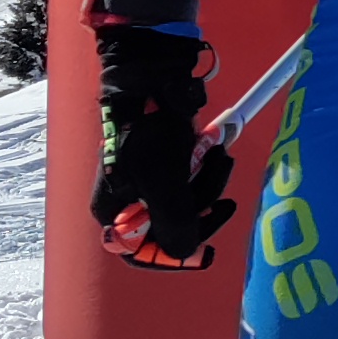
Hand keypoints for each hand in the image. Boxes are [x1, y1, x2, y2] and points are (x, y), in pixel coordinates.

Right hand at [88, 0, 235, 268]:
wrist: (154, 81)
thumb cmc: (151, 133)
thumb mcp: (165, 181)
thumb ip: (175, 222)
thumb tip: (184, 252)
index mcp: (112, 212)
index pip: (142, 253)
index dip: (174, 258)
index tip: (206, 251)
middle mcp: (126, 201)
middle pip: (171, 227)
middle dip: (202, 207)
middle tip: (225, 198)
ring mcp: (146, 182)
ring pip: (187, 202)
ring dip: (209, 183)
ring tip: (219, 157)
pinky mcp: (165, 164)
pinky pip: (191, 180)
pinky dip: (206, 170)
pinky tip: (214, 152)